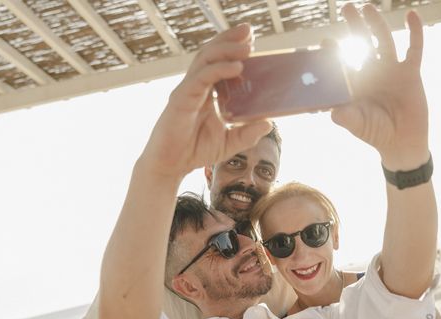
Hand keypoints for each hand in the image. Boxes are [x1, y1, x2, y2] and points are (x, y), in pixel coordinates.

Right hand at [139, 24, 271, 179]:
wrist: (171, 166)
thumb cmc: (195, 151)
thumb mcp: (229, 143)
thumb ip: (247, 134)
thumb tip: (269, 123)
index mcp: (206, 92)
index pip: (219, 62)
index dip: (233, 48)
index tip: (252, 40)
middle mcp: (196, 86)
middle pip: (211, 53)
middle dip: (229, 39)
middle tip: (250, 31)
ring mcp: (187, 91)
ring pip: (205, 60)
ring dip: (227, 50)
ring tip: (247, 47)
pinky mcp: (181, 100)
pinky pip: (201, 78)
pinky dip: (219, 70)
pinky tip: (236, 68)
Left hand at [332, 3, 428, 169]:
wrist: (401, 142)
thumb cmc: (375, 133)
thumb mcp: (357, 125)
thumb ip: (345, 117)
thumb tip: (332, 111)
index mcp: (355, 82)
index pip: (341, 61)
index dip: (334, 51)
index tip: (326, 42)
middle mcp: (371, 72)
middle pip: (361, 43)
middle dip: (354, 26)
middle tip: (346, 8)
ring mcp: (391, 70)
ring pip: (383, 41)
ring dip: (376, 24)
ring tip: (367, 8)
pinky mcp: (410, 72)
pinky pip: (414, 48)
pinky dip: (415, 32)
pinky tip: (412, 15)